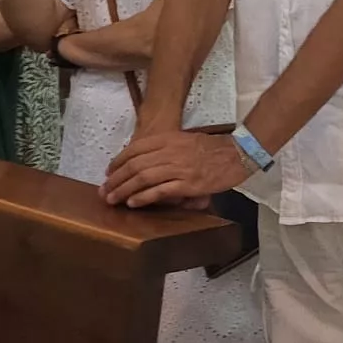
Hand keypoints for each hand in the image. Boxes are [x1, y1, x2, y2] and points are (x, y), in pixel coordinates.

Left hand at [102, 129, 251, 207]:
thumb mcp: (186, 140)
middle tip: (104, 190)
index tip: (108, 172)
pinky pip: (159, 191)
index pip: (135, 149)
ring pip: (142, 179)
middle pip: (134, 165)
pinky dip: (143, 197)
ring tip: (112, 199)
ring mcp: (179, 168)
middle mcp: (171, 151)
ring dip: (123, 190)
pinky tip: (133, 203)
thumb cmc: (214, 148)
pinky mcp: (188, 184)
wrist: (239, 154)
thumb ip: (166, 149)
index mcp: (169, 139)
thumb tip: (144, 163)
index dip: (118, 161)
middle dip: (115, 179)